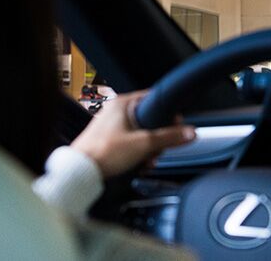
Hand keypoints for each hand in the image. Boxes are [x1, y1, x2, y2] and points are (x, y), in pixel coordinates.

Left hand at [71, 90, 196, 176]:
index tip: (177, 127)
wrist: (81, 171)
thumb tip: (189, 132)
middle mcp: (116, 111)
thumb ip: (169, 138)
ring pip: (140, 135)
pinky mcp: (109, 141)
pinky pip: (130, 144)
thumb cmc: (103, 152)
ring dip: (148, 150)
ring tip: (147, 160)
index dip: (168, 114)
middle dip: (157, 140)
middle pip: (149, 120)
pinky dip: (137, 155)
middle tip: (158, 150)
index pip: (154, 100)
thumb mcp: (144, 144)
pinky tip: (138, 165)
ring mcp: (112, 126)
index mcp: (123, 103)